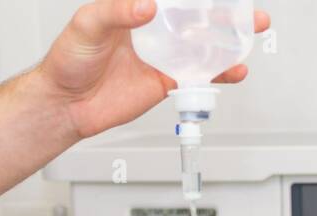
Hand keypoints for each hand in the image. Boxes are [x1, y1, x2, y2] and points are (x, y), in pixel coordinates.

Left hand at [38, 0, 271, 139]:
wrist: (65, 104)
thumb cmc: (68, 59)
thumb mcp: (87, 24)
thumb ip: (117, 11)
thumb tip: (146, 6)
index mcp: (136, 7)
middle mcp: (153, 28)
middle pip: (196, 14)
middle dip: (223, 9)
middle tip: (245, 6)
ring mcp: (162, 55)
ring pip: (203, 43)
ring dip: (228, 38)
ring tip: (251, 32)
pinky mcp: (165, 80)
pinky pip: (197, 75)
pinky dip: (218, 73)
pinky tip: (234, 70)